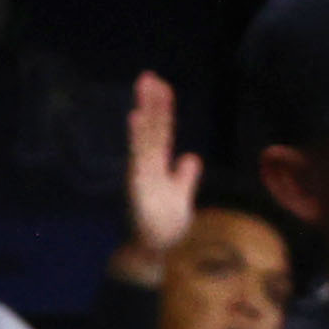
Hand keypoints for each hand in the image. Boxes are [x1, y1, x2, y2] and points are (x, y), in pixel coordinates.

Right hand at [112, 71, 197, 285]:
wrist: (152, 253)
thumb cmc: (164, 228)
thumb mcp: (181, 197)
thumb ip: (185, 177)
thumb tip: (191, 157)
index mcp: (158, 167)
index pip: (162, 132)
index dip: (163, 110)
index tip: (162, 86)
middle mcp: (148, 166)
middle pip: (152, 129)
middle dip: (151, 102)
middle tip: (149, 75)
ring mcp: (142, 174)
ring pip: (146, 137)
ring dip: (146, 111)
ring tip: (145, 88)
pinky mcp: (138, 185)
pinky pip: (139, 157)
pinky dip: (138, 137)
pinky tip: (136, 117)